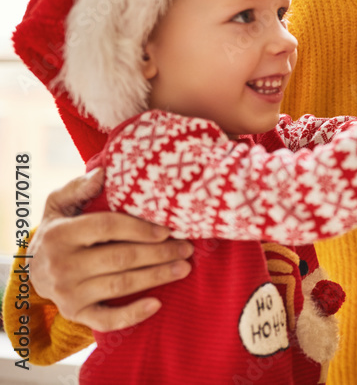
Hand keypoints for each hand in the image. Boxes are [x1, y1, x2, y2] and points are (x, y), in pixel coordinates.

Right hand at [27, 168, 193, 331]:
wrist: (33, 269)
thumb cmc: (59, 230)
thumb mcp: (60, 204)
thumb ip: (79, 187)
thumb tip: (104, 172)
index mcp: (60, 234)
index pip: (106, 228)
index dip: (140, 228)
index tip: (168, 229)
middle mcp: (62, 266)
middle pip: (120, 258)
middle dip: (159, 253)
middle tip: (187, 248)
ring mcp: (68, 293)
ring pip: (120, 285)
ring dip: (157, 276)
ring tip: (184, 267)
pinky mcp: (75, 314)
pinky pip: (106, 319)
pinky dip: (132, 314)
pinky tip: (157, 304)